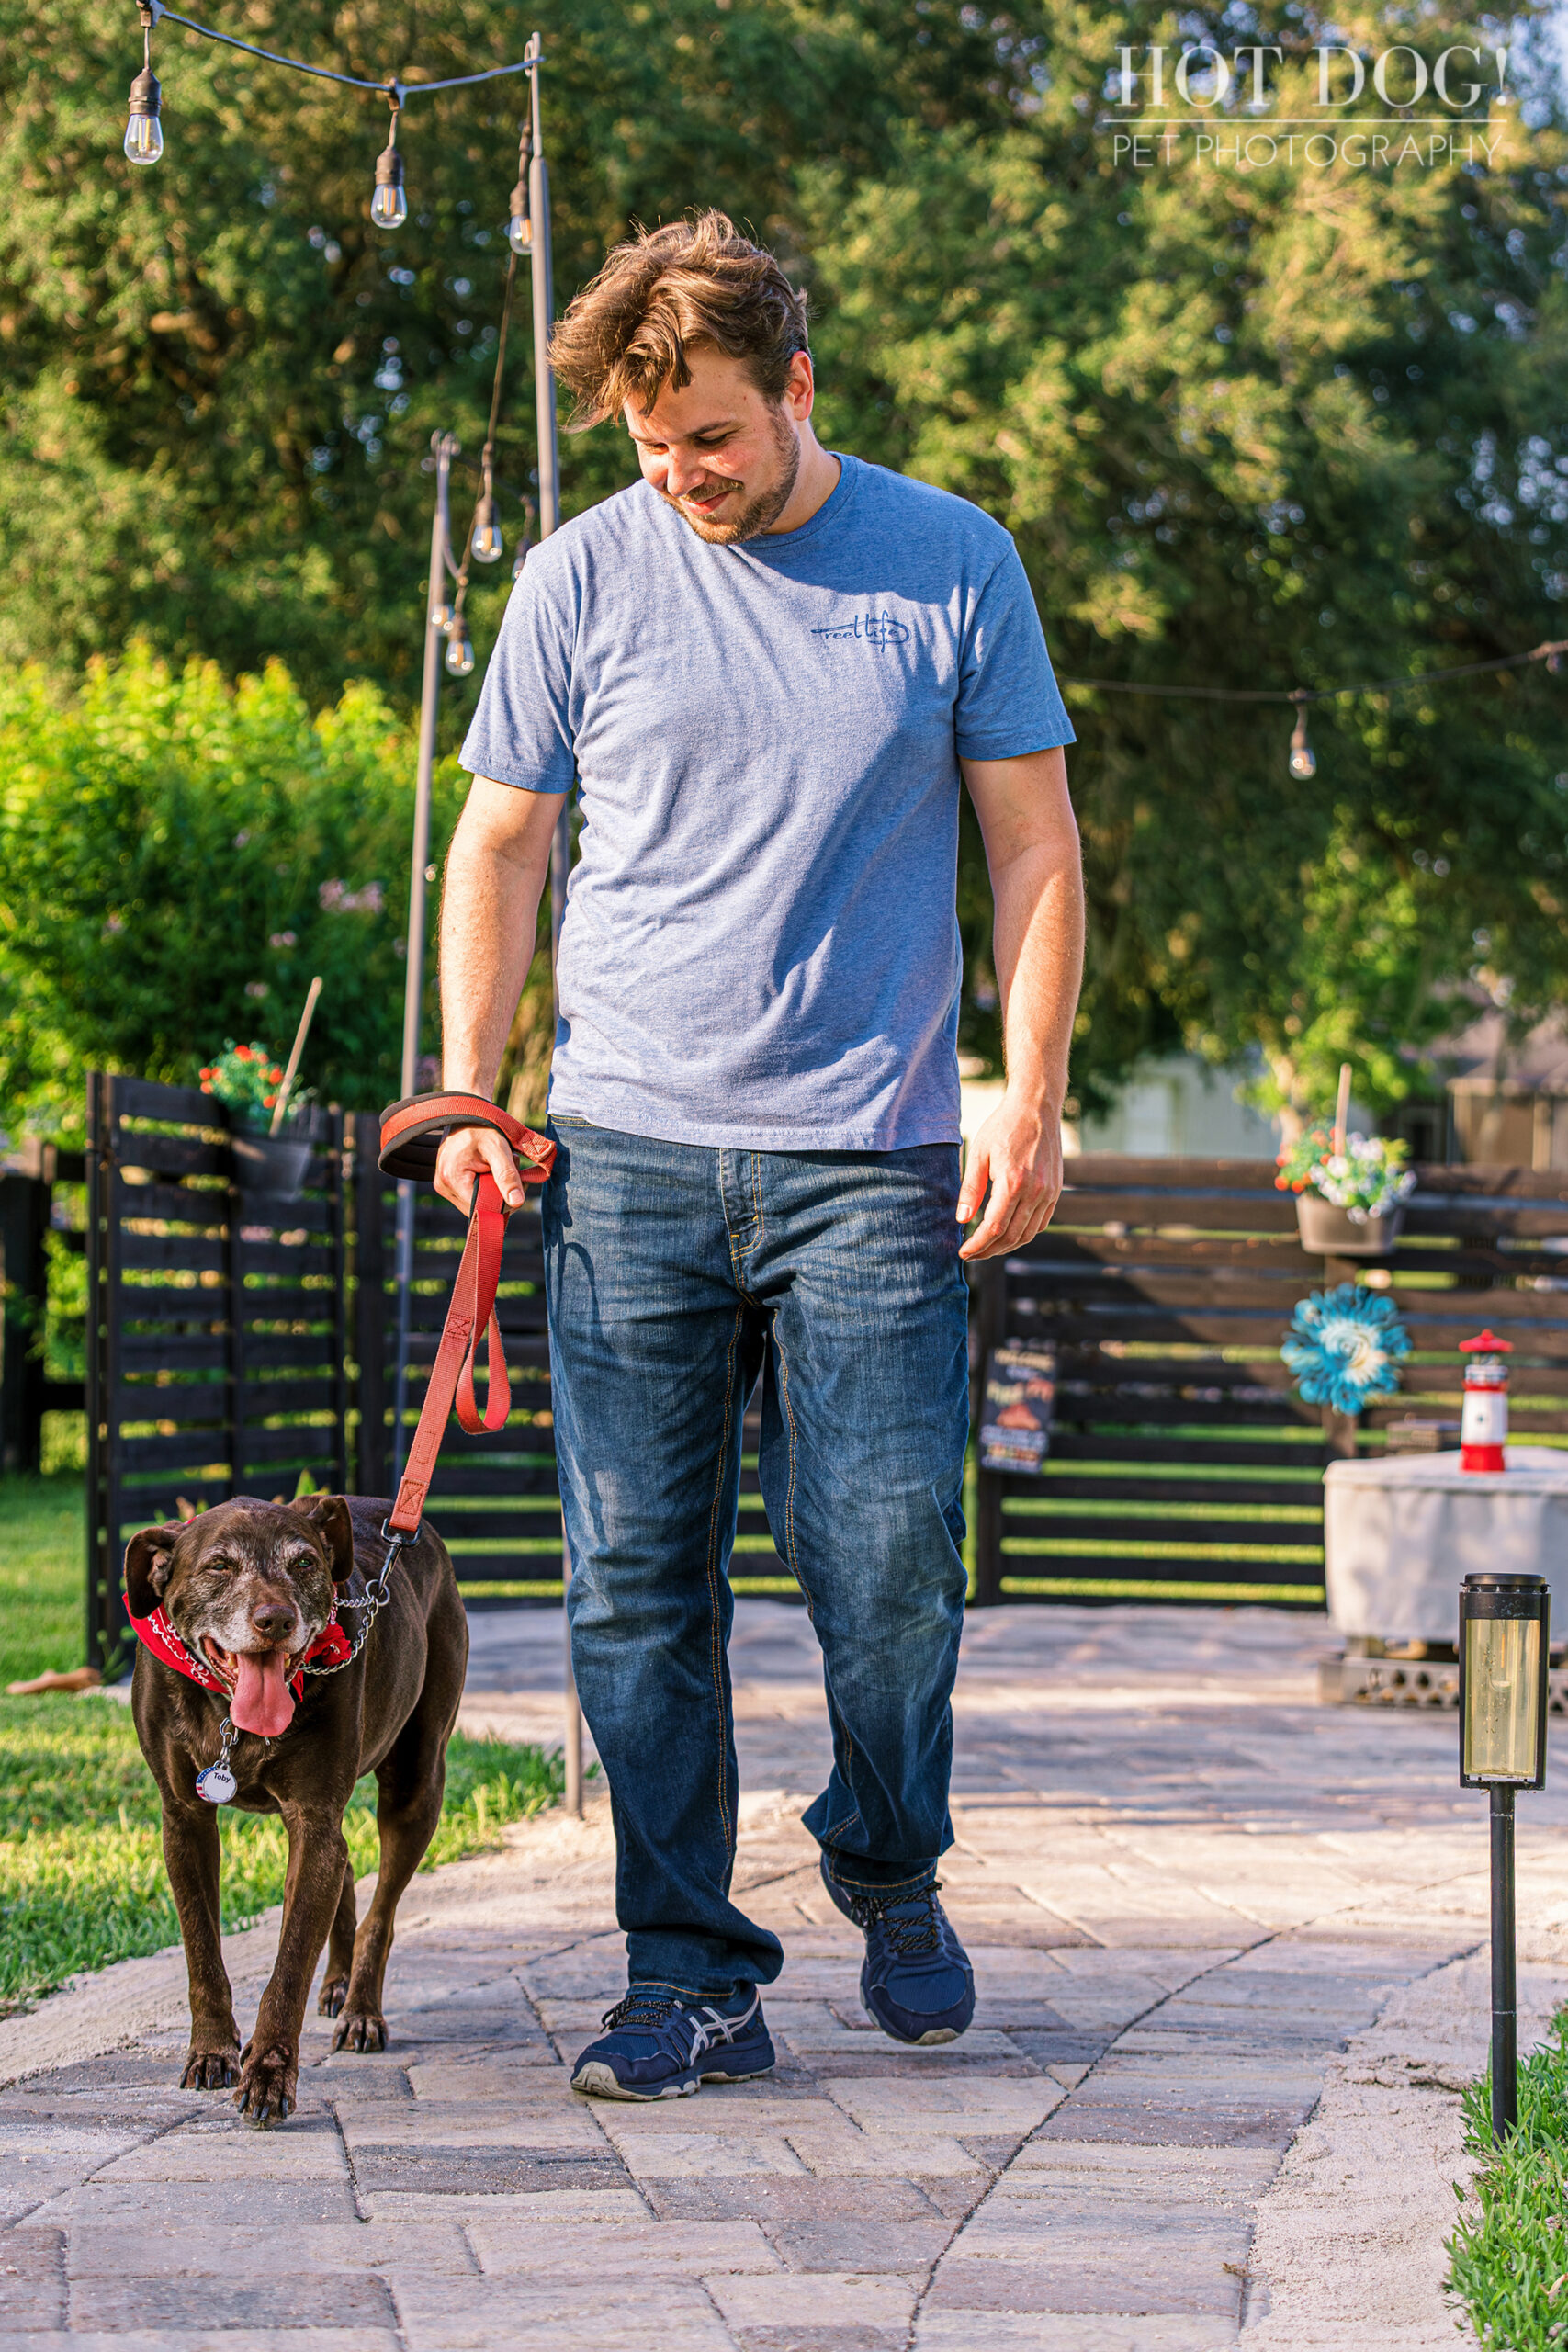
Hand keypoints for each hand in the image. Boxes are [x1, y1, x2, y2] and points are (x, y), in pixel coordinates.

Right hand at [433, 1124, 527, 1215]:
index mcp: (452, 1179)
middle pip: (479, 1208)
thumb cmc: (481, 1127)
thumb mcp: (498, 1148)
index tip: (517, 1184)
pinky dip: (486, 1186)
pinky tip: (489, 1169)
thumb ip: (507, 1175)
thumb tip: (516, 1202)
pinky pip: (471, 1195)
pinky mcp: (448, 1184)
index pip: (481, 1208)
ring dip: (493, 1189)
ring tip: (497, 1166)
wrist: (467, 1114)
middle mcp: (443, 1186)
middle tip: (510, 1169)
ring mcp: (444, 1186)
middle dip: (499, 1194)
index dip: (502, 1202)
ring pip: (476, 1203)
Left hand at [957, 1089, 1062, 1260]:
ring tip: (987, 1249)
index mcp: (1013, 1182)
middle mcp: (1035, 1191)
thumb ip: (970, 1189)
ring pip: (1028, 1234)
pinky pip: (1041, 1223)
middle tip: (972, 1255)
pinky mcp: (1055, 1191)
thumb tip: (961, 1220)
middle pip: (1012, 1236)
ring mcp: (1049, 1192)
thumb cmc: (1003, 1126)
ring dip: (1007, 1246)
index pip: (994, 1227)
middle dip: (989, 1251)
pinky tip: (1009, 1234)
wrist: (1037, 1107)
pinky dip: (1025, 1234)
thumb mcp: (978, 1153)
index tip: (963, 1252)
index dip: (977, 1245)